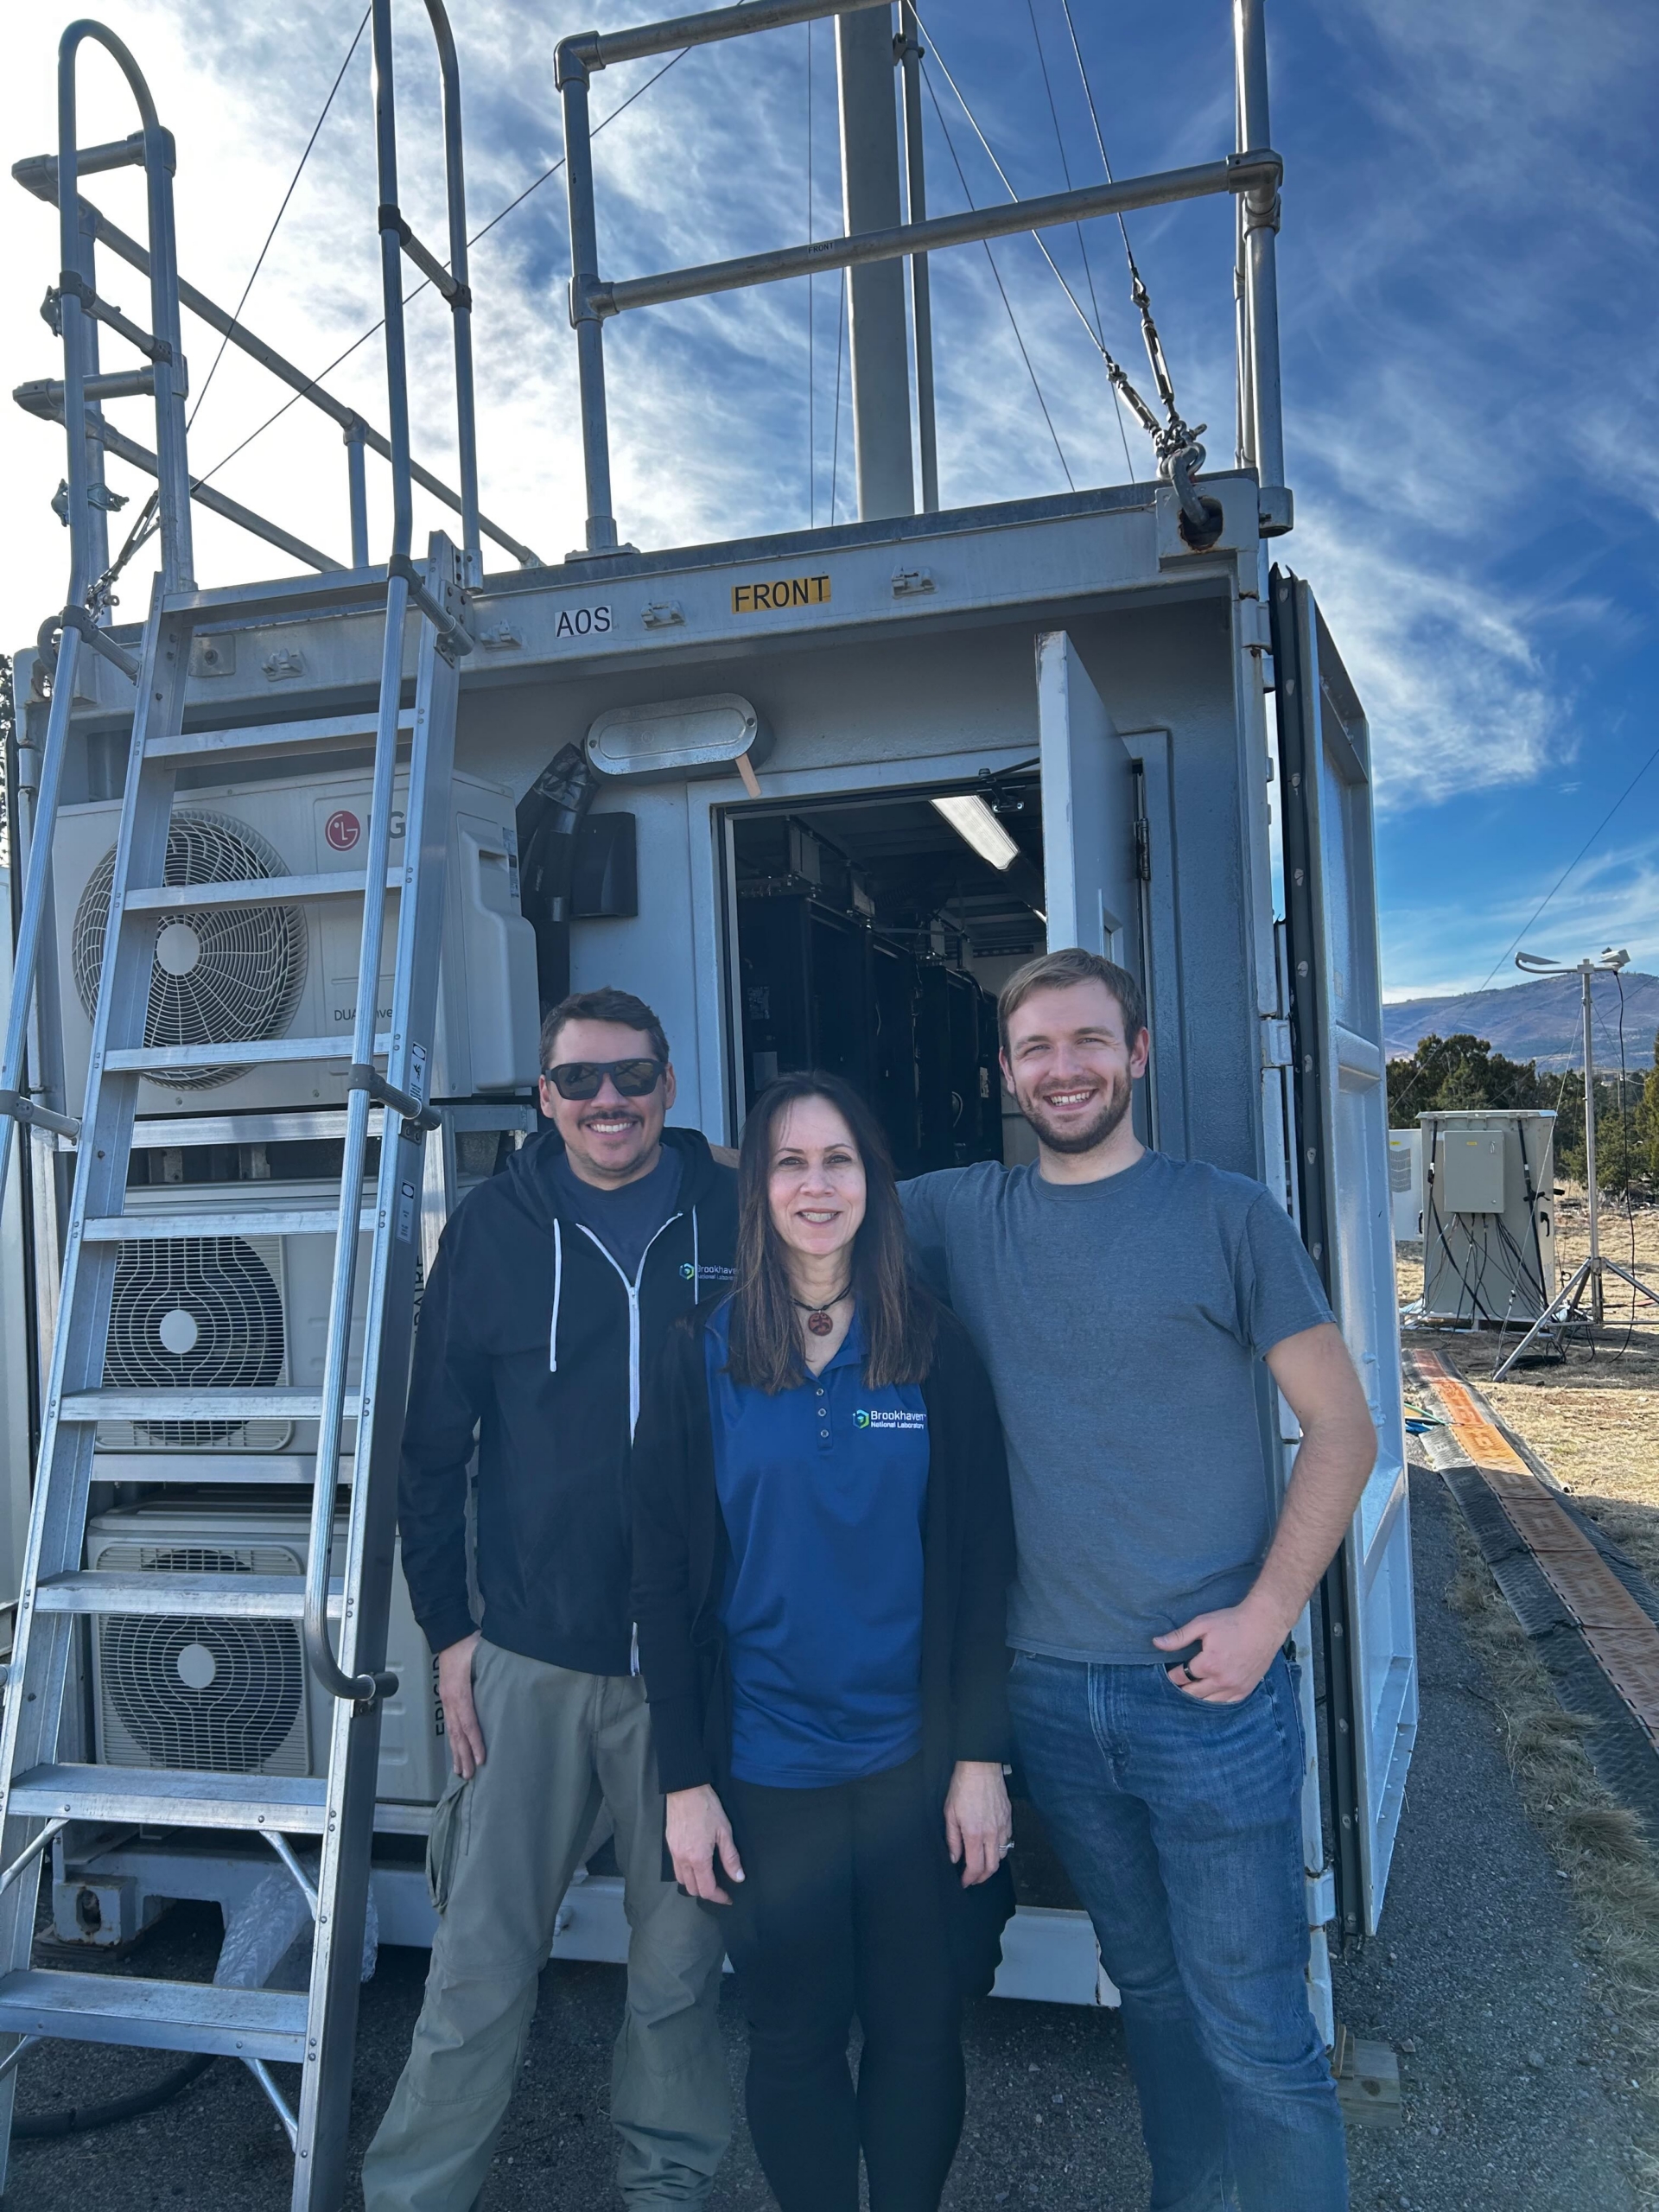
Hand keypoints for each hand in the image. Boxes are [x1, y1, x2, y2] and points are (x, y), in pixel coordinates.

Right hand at [437, 1632, 486, 1777]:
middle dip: (464, 1755)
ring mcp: (446, 1700)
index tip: (481, 1759)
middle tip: (469, 1776)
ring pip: (451, 1732)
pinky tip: (456, 1750)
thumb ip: (499, 1668)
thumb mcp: (485, 1655)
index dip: (475, 1742)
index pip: (469, 1722)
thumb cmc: (470, 1644)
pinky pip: (450, 1724)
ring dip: (456, 1753)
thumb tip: (521, 1678)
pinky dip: (453, 1741)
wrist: (450, 1635)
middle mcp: (451, 1699)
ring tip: (460, 1772)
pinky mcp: (446, 1699)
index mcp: (460, 1691)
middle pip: (457, 1733)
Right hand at [666, 1784, 744, 1904]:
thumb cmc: (707, 1808)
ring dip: (694, 1885)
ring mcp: (674, 1853)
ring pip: (682, 1881)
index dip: (719, 1897)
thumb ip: (730, 1857)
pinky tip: (696, 1866)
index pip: (707, 1889)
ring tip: (708, 1879)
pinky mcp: (669, 1845)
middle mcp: (683, 1860)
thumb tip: (739, 1878)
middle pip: (692, 1889)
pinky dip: (686, 1874)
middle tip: (720, 1889)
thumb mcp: (724, 1831)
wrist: (686, 1789)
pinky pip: (676, 1868)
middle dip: (707, 1893)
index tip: (728, 1898)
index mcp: (698, 1858)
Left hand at [944, 1760, 1011, 1886]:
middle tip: (973, 1878)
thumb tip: (954, 1858)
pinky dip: (1000, 1848)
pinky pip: (1008, 1840)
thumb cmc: (962, 1788)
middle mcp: (992, 1834)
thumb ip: (953, 1840)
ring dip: (992, 1864)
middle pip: (992, 1867)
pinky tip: (991, 1845)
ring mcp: (1003, 1826)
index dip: (969, 1879)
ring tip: (982, 1864)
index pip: (975, 1867)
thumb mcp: (950, 1814)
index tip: (964, 1882)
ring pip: (1002, 1855)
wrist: (981, 1767)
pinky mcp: (1009, 1817)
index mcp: (975, 1835)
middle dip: (982, 1877)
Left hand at [1153, 1597, 1285, 1704]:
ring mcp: (1235, 1687)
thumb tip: (1156, 1643)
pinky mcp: (1245, 1689)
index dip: (1172, 1675)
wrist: (1264, 1625)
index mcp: (1208, 1664)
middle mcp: (1221, 1680)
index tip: (1168, 1672)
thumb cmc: (1232, 1621)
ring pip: (1208, 1702)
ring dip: (1197, 1698)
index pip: (1181, 1677)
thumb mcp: (1202, 1624)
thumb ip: (1179, 1637)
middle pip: (1192, 1693)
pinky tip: (1209, 1697)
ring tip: (1189, 1691)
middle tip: (1176, 1684)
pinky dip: (1215, 1702)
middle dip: (1182, 1689)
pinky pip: (1226, 1704)